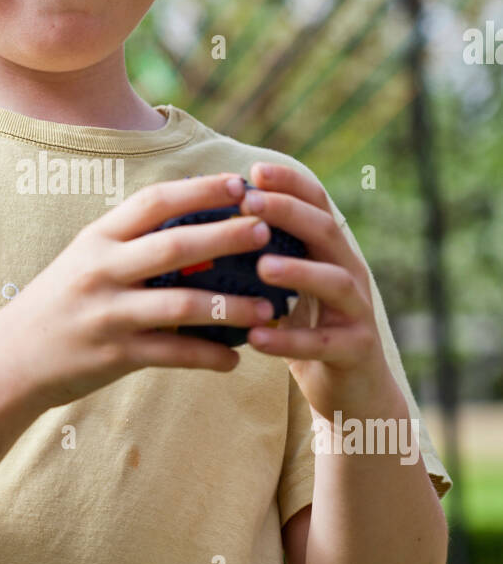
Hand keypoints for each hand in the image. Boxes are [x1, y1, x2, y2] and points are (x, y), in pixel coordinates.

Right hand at [0, 173, 278, 409]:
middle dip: (225, 236)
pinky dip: (208, 357)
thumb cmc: (59, 303)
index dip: (198, 189)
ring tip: (269, 308)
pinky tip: (235, 360)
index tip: (239, 183)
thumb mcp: (86, 260)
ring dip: (231, 306)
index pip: (153, 202)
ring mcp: (108, 313)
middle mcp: (101, 269)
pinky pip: (172, 354)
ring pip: (181, 304)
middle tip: (265, 231)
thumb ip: (130, 243)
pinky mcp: (114, 354)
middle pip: (174, 245)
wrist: (11, 357)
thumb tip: (194, 224)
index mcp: (98, 238)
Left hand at [235, 162, 393, 418]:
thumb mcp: (289, 292)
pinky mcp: (356, 351)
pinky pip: (323, 343)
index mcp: (332, 253)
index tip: (254, 170)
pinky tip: (257, 337)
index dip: (290, 185)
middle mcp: (350, 273)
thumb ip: (264, 260)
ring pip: (335, 282)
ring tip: (262, 266)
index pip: (317, 205)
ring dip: (298, 271)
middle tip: (249, 203)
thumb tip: (207, 228)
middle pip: (326, 232)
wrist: (353, 394)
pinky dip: (289, 340)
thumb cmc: (308, 333)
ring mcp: (357, 312)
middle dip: (289, 213)